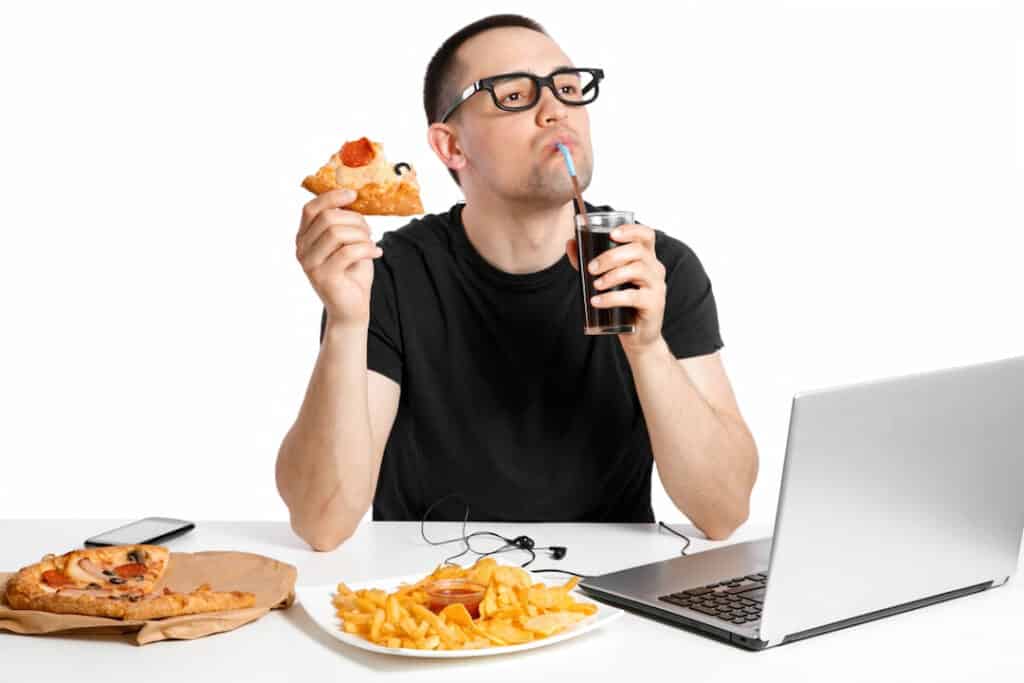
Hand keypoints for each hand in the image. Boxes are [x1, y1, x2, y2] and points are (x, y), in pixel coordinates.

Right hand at [296, 189, 381, 328]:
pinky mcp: (323, 277)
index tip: (353, 194)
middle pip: (327, 218)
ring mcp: (310, 264)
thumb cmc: (351, 274)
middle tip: (369, 231)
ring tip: (371, 244)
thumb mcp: (347, 243)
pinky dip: (367, 249)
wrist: (351, 309)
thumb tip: (352, 199)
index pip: (311, 209)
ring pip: (336, 233)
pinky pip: (348, 251)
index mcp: (304, 238)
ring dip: (361, 235)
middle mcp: (302, 250)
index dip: (331, 197)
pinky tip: (376, 253)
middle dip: (355, 220)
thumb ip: (344, 224)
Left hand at [566, 223, 665, 352]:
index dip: (631, 230)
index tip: (612, 234)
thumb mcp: (606, 278)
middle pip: (638, 251)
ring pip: (637, 270)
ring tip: (595, 285)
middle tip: (591, 268)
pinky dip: (612, 298)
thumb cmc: (623, 302)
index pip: (646, 235)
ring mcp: (657, 286)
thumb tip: (570, 243)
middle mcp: (655, 268)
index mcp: (646, 258)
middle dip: (611, 256)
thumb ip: (588, 260)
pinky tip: (597, 302)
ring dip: (612, 276)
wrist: (639, 334)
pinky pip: (633, 296)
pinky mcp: (654, 304)